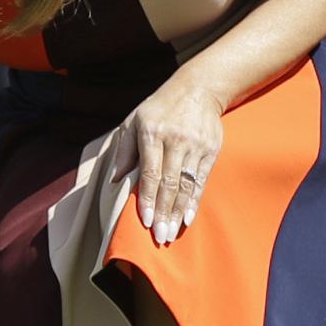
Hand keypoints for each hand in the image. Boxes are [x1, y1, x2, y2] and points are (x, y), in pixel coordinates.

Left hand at [104, 78, 227, 246]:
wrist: (197, 88)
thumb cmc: (159, 108)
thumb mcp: (134, 121)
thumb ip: (124, 150)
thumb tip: (115, 179)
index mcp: (153, 133)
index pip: (150, 172)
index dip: (148, 198)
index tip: (145, 221)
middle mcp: (175, 140)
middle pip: (169, 183)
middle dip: (164, 212)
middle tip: (159, 236)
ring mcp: (195, 146)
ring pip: (186, 185)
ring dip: (178, 211)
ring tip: (171, 233)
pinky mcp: (211, 150)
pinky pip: (201, 180)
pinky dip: (194, 201)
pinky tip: (188, 218)